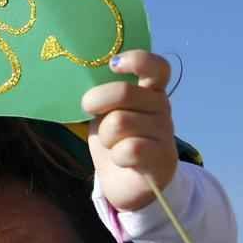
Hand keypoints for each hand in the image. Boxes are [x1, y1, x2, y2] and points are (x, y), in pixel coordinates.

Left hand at [80, 50, 177, 210]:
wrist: (126, 182)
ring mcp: (165, 133)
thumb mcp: (106, 111)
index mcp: (149, 91)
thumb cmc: (114, 139)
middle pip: (124, 92)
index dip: (137, 60)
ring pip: (120, 122)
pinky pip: (131, 149)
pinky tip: (122, 160)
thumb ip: (103, 94)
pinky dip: (117, 155)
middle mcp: (161, 107)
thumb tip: (77, 77)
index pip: (156, 67)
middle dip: (96, 101)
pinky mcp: (163, 159)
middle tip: (89, 109)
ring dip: (106, 136)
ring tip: (112, 144)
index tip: (114, 65)